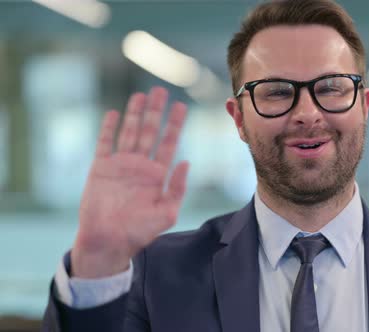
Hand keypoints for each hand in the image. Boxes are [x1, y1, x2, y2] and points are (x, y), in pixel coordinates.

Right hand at [71, 87, 188, 277]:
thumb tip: (186, 161)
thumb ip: (177, 188)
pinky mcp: (100, 168)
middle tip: (161, 91)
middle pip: (150, 132)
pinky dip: (108, 128)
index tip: (181, 106)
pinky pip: (105, 144)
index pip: (168, 144)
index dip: (175, 125)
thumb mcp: (167, 213)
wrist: (108, 242)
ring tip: (141, 95)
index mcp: (157, 175)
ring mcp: (120, 165)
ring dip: (135, 114)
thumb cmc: (139, 231)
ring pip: (129, 132)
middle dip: (156, 111)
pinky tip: (113, 113)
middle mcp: (140, 166)